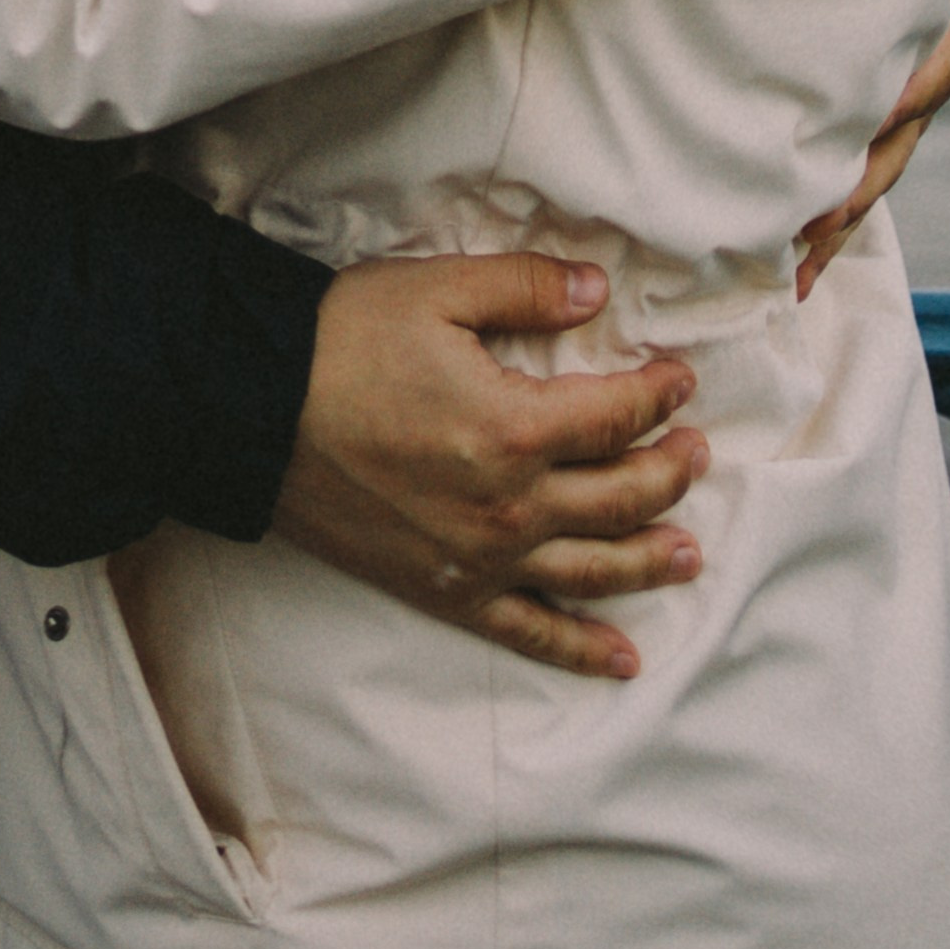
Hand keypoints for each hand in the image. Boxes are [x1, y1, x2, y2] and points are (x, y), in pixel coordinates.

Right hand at [274, 253, 707, 682]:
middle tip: (696, 452)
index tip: (678, 379)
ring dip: (650, 562)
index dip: (659, 394)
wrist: (253, 409)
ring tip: (688, 554)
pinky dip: (581, 650)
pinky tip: (621, 660)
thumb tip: (597, 291)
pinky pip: (528, 631)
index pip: (618, 415)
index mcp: (516, 426)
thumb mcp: (440, 289)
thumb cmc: (344, 341)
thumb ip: (527, 288)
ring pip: (592, 570)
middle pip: (621, 497)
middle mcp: (510, 506)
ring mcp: (480, 558)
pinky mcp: (445, 591)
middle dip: (670, 473)